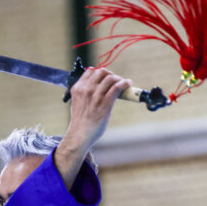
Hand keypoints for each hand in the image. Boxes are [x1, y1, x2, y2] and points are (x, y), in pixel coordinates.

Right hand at [55, 68, 130, 186]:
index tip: (106, 77)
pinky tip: (128, 84)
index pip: (90, 71)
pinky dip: (124, 83)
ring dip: (119, 79)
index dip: (101, 72)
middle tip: (116, 80)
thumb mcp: (78, 102)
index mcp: (78, 88)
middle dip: (111, 74)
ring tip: (124, 83)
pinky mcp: (104, 103)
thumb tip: (100, 87)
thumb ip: (85, 92)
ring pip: (110, 78)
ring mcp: (95, 96)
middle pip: (102, 72)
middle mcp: (85, 89)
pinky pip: (117, 88)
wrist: (80, 135)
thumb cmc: (81, 120)